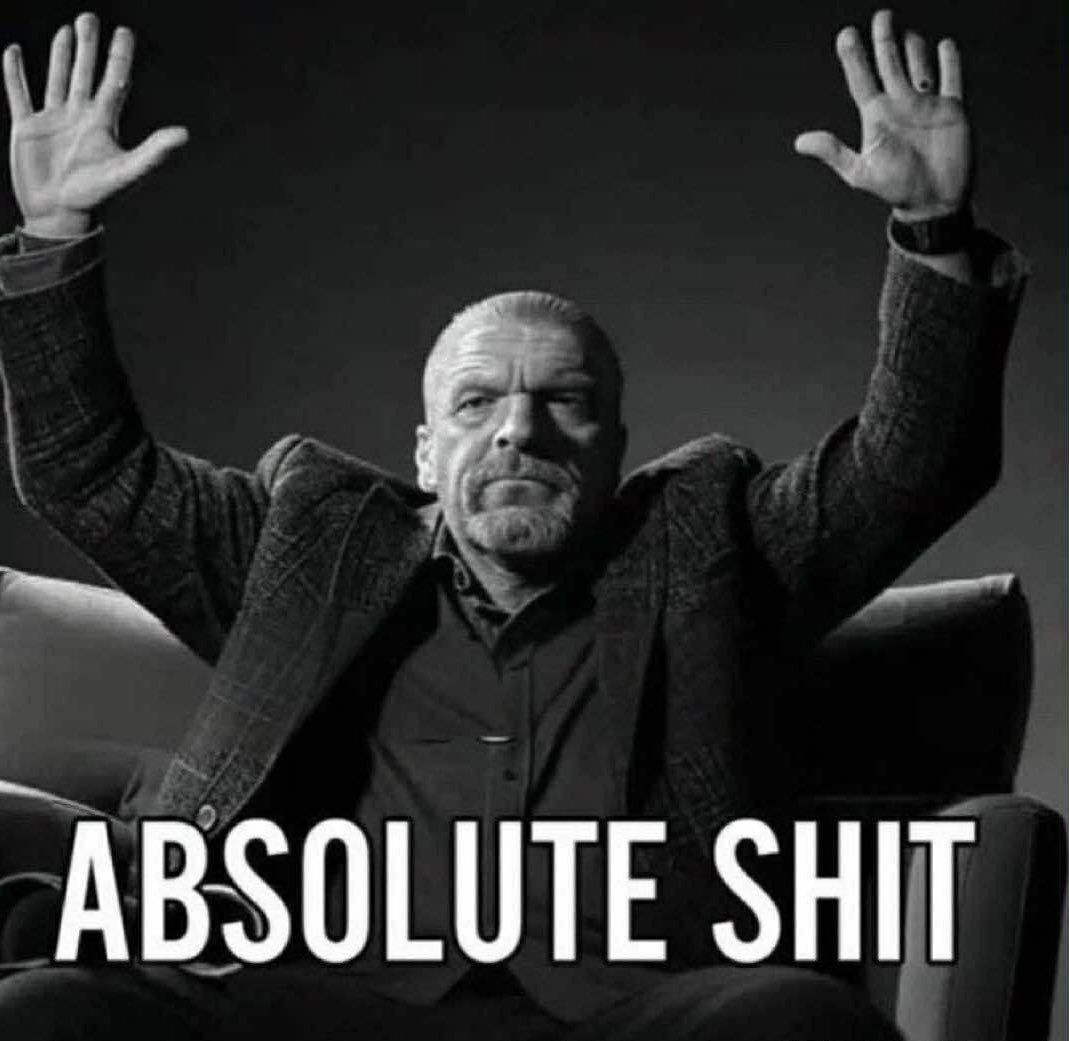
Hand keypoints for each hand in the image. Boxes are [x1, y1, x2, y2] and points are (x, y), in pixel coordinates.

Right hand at [3, 12, 187, 237]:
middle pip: (86, 73)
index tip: (123, 32)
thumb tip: (184, 134)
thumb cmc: (95, 197)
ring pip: (57, 78)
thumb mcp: (126, 171)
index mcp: (103, 124)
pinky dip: (14, 73)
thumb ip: (154, 152)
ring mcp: (53, 120)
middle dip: (88, 47)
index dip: (119, 58)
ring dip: (60, 54)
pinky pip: (19, 93)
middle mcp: (80, 117)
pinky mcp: (27, 127)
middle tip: (89, 18)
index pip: (114, 83)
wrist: (59, 215)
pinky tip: (13, 52)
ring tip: (67, 30)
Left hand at [795, 9, 971, 220]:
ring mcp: (926, 105)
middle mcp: (900, 106)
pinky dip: (949, 61)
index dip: (854, 57)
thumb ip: (833, 153)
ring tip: (907, 33)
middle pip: (890, 64)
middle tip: (881, 17)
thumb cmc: (896, 190)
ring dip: (913, 48)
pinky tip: (943, 45)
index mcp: (877, 117)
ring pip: (919, 65)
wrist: (933, 202)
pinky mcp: (953, 109)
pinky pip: (952, 77)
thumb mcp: (860, 172)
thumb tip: (800, 142)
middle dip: (885, 39)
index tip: (846, 34)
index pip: (861, 79)